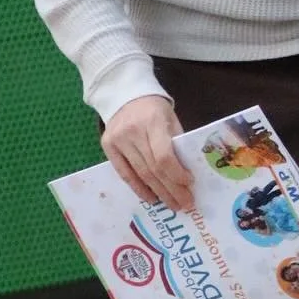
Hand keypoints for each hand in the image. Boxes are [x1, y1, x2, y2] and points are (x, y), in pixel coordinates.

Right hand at [102, 95, 192, 211]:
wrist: (124, 94)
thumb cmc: (155, 109)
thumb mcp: (171, 119)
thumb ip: (178, 143)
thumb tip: (188, 174)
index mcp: (153, 122)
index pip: (164, 156)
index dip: (177, 174)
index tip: (190, 184)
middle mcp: (132, 132)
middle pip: (153, 169)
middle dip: (171, 190)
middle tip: (186, 204)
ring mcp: (117, 140)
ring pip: (140, 174)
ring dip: (158, 193)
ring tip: (172, 204)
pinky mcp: (107, 147)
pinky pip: (124, 173)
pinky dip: (138, 188)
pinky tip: (151, 198)